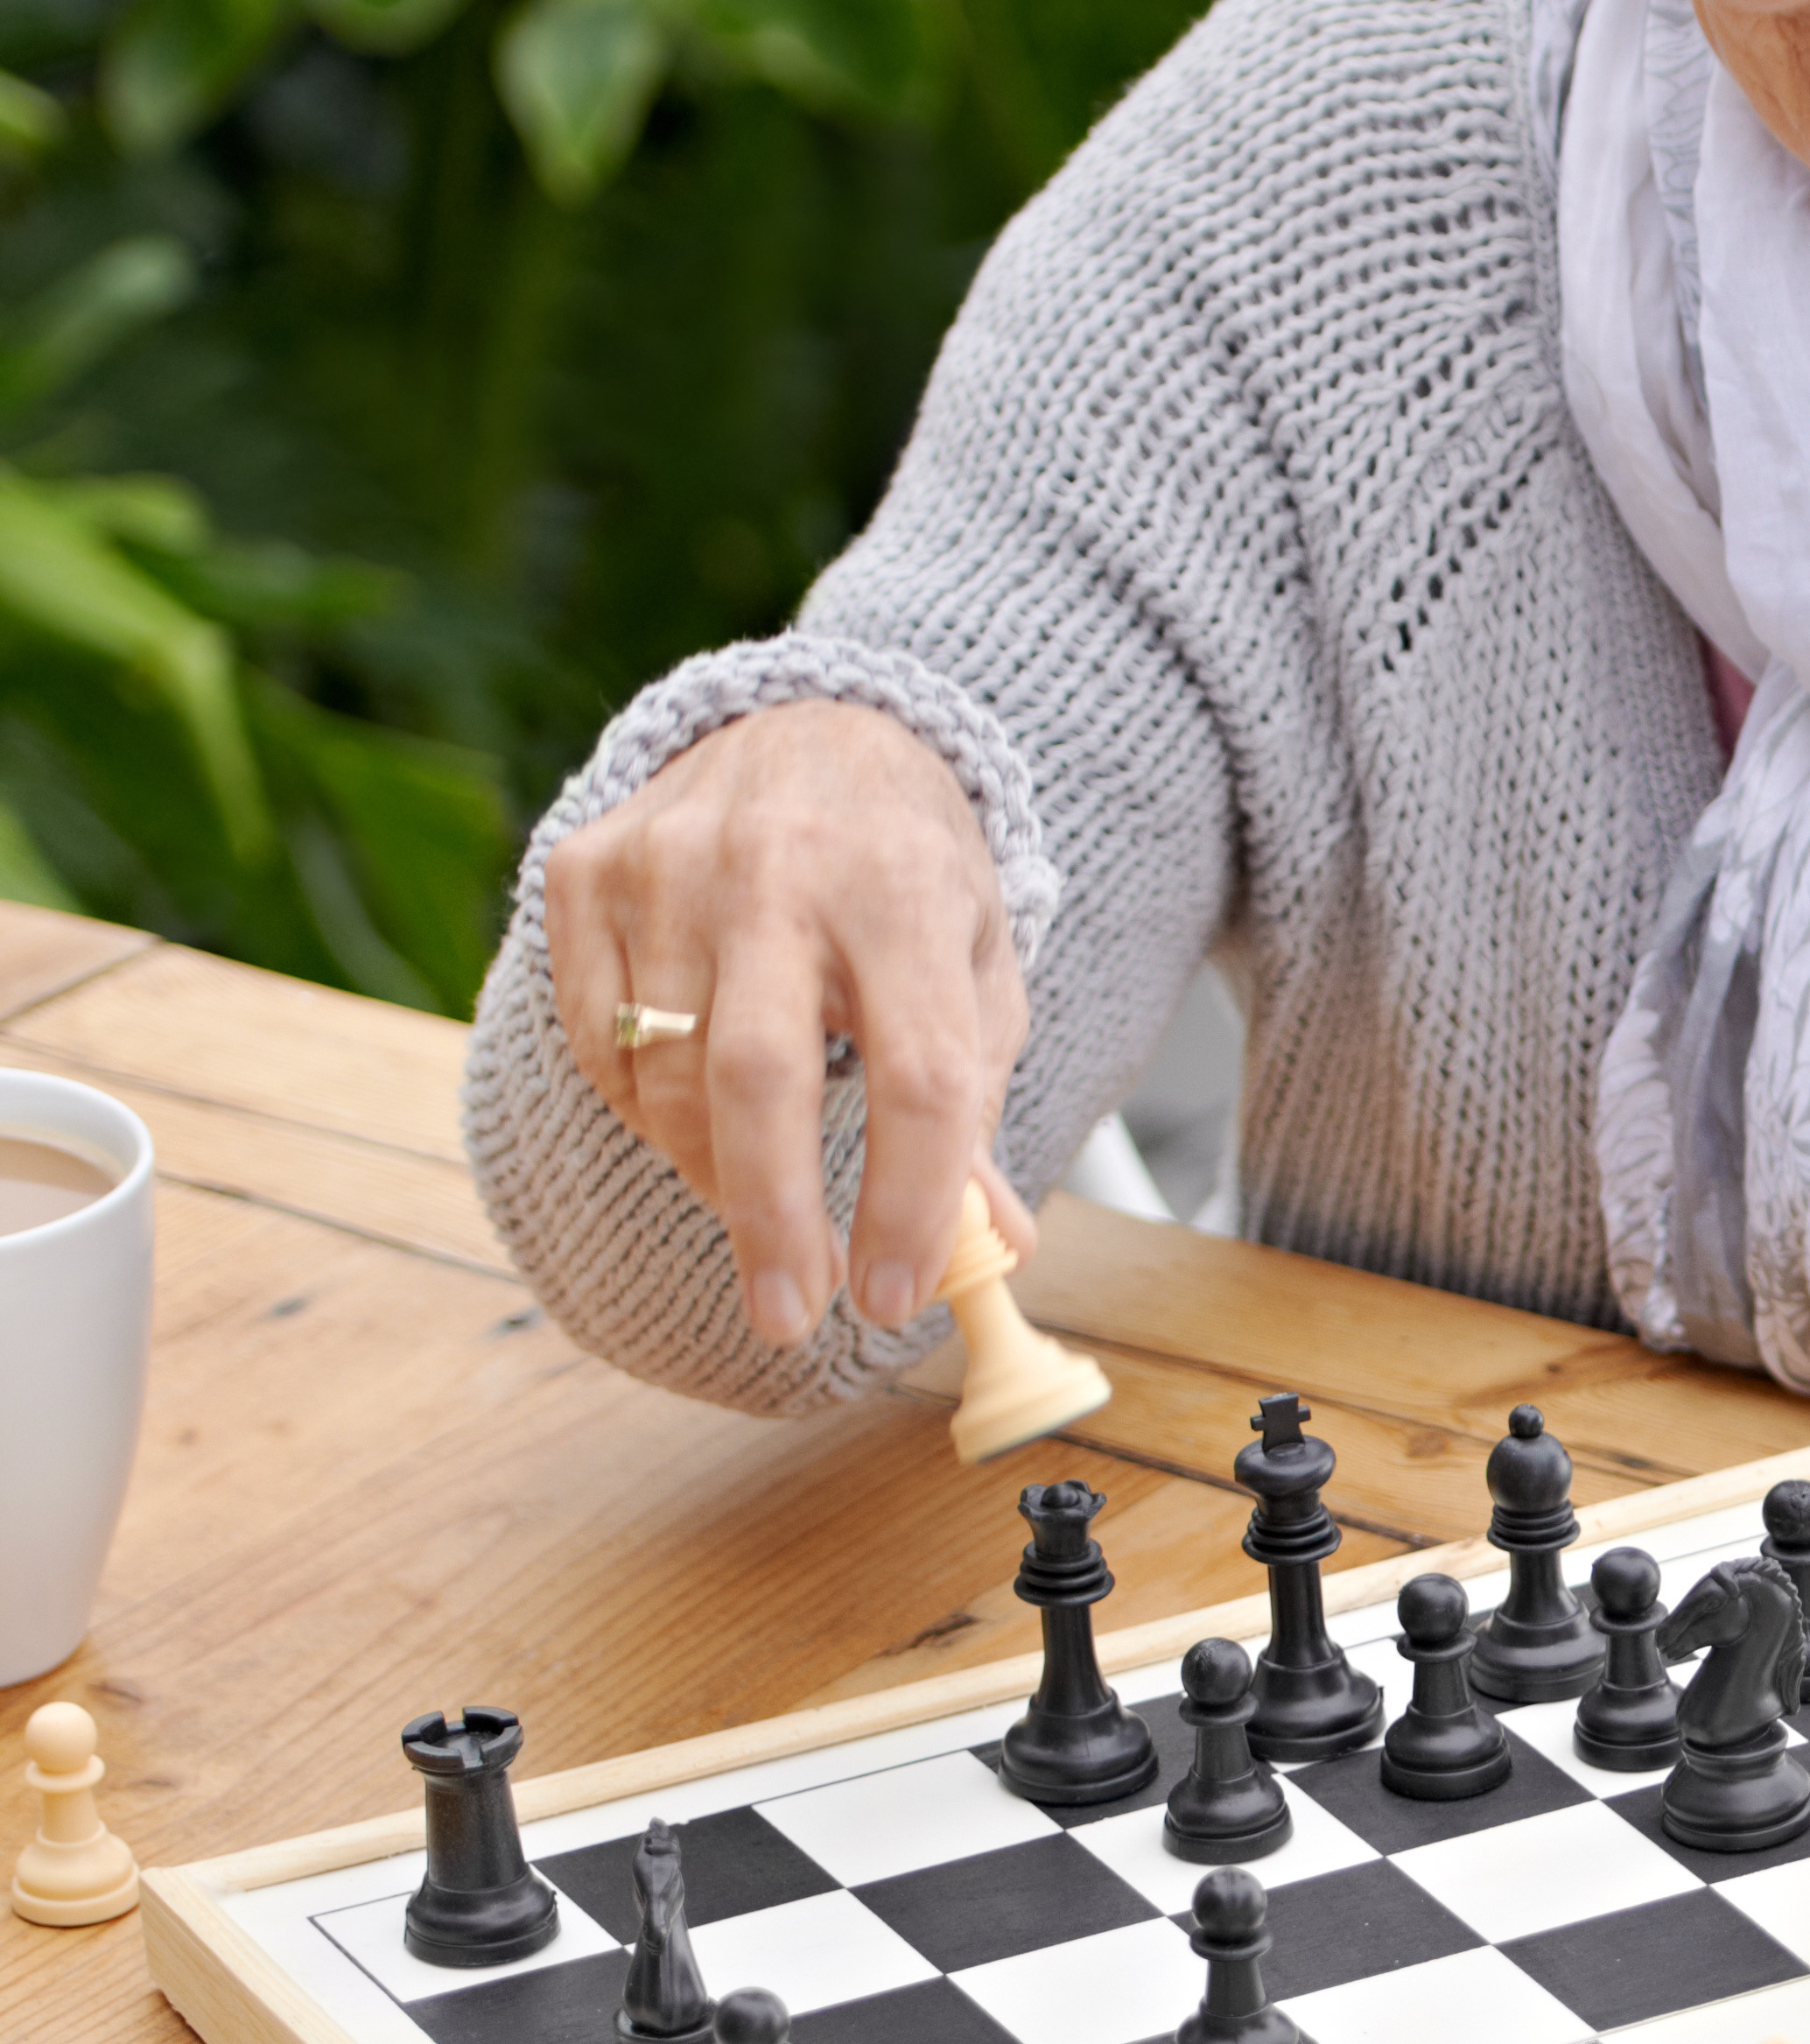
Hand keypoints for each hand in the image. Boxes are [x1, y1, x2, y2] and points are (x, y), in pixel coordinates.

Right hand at [546, 699, 1027, 1349]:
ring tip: (762, 1208)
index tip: (892, 1296)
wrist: (816, 727)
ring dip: (714, 1175)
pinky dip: (646, 1111)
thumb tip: (991, 1245)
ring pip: (665, 1074)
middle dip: (772, 1221)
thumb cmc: (908, 870)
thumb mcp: (977, 968)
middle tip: (791, 1316)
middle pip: (759, 1080)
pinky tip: (699, 1120)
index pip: (918, 1078)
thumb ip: (974, 1103)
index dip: (908, 1203)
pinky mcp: (585, 868)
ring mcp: (667, 863)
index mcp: (903, 893)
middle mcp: (778, 869)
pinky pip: (598, 1039)